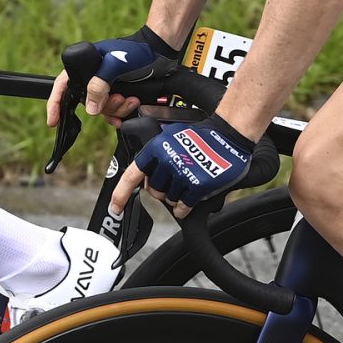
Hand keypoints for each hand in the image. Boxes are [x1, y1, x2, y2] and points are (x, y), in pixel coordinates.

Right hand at [46, 26, 182, 129]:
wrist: (160, 52)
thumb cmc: (137, 51)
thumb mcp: (115, 64)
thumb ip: (99, 84)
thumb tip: (89, 109)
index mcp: (86, 65)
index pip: (63, 84)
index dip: (55, 103)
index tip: (53, 121)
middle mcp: (94, 77)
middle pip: (87, 102)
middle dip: (103, 106)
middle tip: (118, 97)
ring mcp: (106, 86)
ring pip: (102, 109)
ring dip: (116, 108)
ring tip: (129, 98)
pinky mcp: (119, 93)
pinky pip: (113, 112)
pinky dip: (121, 112)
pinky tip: (131, 106)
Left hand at [120, 112, 277, 213]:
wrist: (228, 134)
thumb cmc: (200, 137)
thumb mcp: (170, 137)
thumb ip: (155, 155)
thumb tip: (143, 177)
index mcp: (156, 148)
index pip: (132, 175)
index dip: (121, 194)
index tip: (115, 208)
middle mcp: (167, 161)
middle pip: (154, 191)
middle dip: (162, 189)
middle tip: (177, 178)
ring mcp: (183, 173)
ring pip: (169, 199)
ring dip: (177, 196)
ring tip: (189, 180)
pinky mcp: (198, 185)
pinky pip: (183, 207)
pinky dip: (184, 207)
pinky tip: (191, 199)